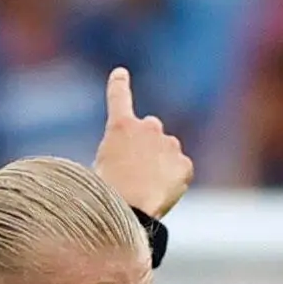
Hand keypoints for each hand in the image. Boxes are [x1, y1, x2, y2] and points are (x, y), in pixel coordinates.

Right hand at [90, 67, 191, 218]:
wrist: (129, 210)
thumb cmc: (105, 194)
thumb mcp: (98, 169)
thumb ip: (116, 154)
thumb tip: (128, 164)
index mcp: (120, 126)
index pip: (119, 98)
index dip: (119, 85)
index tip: (120, 74)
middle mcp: (148, 127)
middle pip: (149, 130)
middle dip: (145, 145)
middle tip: (135, 173)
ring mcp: (169, 144)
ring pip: (166, 151)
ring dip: (159, 164)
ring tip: (146, 189)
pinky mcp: (184, 164)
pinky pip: (180, 171)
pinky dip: (173, 181)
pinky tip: (160, 195)